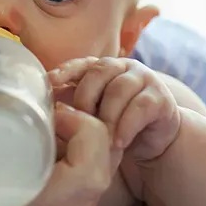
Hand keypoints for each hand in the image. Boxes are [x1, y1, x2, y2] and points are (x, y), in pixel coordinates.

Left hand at [48, 57, 180, 162]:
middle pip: (100, 70)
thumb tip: (45, 107)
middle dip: (86, 95)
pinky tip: (117, 142)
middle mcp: (123, 68)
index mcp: (103, 69)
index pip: (82, 63)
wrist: (152, 139)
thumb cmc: (114, 124)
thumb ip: (73, 106)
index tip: (51, 83)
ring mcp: (143, 80)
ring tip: (98, 137)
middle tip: (78, 119)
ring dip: (106, 114)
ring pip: (120, 88)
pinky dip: (126, 125)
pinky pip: (140, 107)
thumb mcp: (91, 115)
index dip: (66, 70)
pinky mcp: (160, 98)